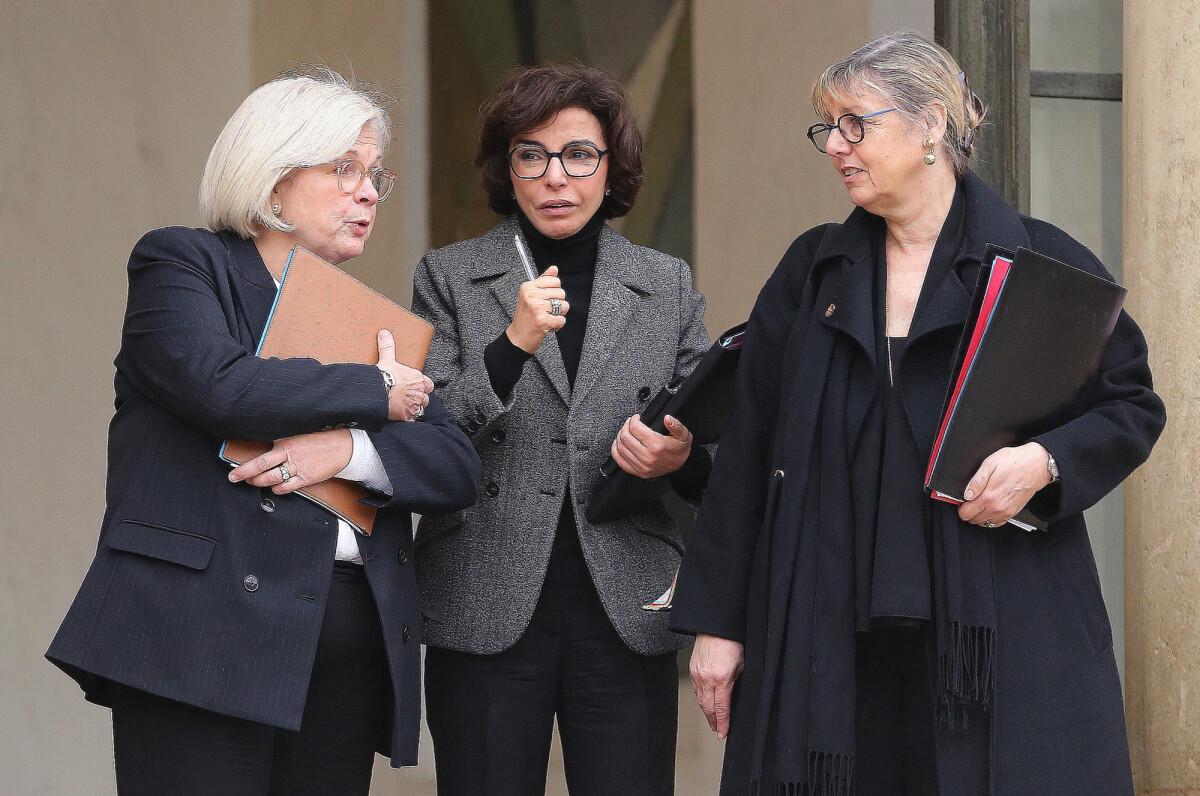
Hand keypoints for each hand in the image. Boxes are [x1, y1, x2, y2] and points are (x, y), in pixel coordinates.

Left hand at [228, 430, 353, 494]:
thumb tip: (268, 442)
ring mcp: (298, 467)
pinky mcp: (306, 478)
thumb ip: (283, 437)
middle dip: (244, 473)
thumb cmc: (322, 438)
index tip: (234, 462)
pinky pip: (287, 487)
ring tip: (252, 481)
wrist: (344, 446)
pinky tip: (274, 488)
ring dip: (258, 482)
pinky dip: (278, 489)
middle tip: (233, 477)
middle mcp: (290, 454)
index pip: (261, 450)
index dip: (246, 458)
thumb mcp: (300, 432)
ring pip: (271, 478)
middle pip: (261, 466)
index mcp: (286, 441)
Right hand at [376, 329, 433, 420]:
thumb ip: (388, 346)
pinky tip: (400, 417)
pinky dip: (407, 419)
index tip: (418, 387)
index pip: (428, 384)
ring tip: (405, 408)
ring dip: (414, 409)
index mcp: (417, 379)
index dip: (424, 386)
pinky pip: (411, 420)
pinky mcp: (406, 416)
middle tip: (409, 398)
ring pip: (420, 409)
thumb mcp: (387, 359)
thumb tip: (384, 333)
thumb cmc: (383, 375)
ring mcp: (414, 405)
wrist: (376, 392)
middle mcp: (419, 392)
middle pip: (425, 398)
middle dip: (419, 399)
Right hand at [506, 265, 567, 353]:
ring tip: (546, 318)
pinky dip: (557, 325)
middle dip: (557, 304)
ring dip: (558, 315)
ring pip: (564, 306)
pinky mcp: (542, 320)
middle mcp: (531, 295)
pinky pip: (562, 319)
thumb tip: (553, 268)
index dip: (554, 292)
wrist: (517, 338)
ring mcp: (537, 307)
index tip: (545, 299)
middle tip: (545, 311)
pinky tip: (547, 326)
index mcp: (528, 287)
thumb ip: (543, 281)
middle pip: (561, 293)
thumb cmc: (525, 318)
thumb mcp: (530, 296)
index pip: (554, 280)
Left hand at [610, 414, 692, 478]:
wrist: (682, 466)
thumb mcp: (684, 435)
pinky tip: (618, 444)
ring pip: (621, 447)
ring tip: (625, 431)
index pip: (635, 428)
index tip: (636, 418)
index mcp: (657, 445)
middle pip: (625, 436)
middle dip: (625, 426)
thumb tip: (667, 418)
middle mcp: (648, 456)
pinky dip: (616, 451)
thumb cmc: (680, 450)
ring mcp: (642, 466)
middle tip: (630, 423)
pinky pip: (620, 461)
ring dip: (620, 436)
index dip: (633, 419)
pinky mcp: (638, 472)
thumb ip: (676, 425)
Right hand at [690, 634, 744, 738]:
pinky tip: (705, 702)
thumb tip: (734, 695)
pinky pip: (696, 689)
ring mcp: (697, 674)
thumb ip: (736, 682)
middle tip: (717, 730)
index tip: (723, 733)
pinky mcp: (692, 670)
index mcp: (721, 679)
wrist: (715, 626)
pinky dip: (701, 699)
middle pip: (709, 708)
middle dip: (713, 721)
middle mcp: (707, 679)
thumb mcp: (742, 665)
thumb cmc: (731, 642)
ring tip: (712, 719)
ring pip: (701, 700)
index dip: (723, 724)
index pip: (722, 708)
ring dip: (707, 712)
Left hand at [958, 441, 1054, 526]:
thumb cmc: (1015, 462)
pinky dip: (990, 519)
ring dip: (979, 516)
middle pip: (974, 520)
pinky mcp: (1013, 512)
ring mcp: (1006, 512)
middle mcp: (997, 508)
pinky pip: (997, 523)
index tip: (961, 502)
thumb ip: (976, 481)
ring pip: (985, 523)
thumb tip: (966, 494)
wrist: (1037, 465)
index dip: (961, 508)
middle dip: (969, 512)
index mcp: (989, 497)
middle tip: (970, 501)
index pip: (966, 514)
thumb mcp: (990, 464)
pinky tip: (989, 509)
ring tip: (979, 504)